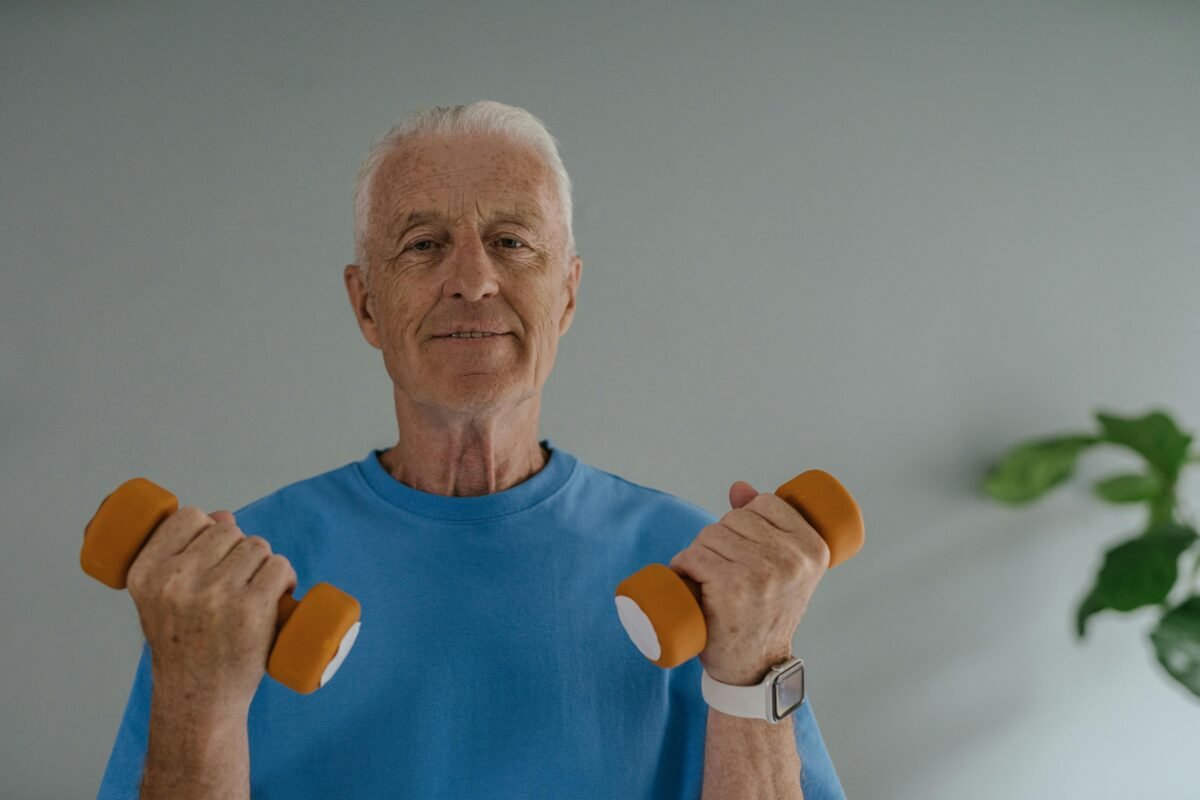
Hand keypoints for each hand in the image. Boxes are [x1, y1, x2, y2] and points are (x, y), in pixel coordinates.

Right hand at [125, 507, 296, 710]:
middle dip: (238, 550)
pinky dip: (286, 576)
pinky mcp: (250, 608)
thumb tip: (224, 514)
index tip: (212, 555)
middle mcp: (176, 580)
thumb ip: (182, 555)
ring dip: (264, 564)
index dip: (207, 529)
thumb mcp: (163, 599)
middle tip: (237, 583)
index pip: (187, 517)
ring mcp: (215, 594)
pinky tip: (280, 594)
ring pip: (257, 546)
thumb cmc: (184, 645)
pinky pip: (279, 566)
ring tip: (256, 592)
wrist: (198, 699)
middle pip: (228, 530)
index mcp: (145, 573)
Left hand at [668, 480, 829, 684]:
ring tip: (707, 579)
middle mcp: (793, 560)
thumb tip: (739, 488)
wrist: (754, 666)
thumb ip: (768, 523)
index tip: (744, 548)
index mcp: (814, 548)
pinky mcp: (732, 588)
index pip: (765, 503)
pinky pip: (694, 556)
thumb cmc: (765, 612)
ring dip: (698, 554)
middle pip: (734, 519)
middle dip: (719, 539)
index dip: (745, 519)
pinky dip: (682, 566)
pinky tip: (687, 580)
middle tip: (722, 570)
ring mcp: (762, 573)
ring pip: (710, 535)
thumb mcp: (782, 567)